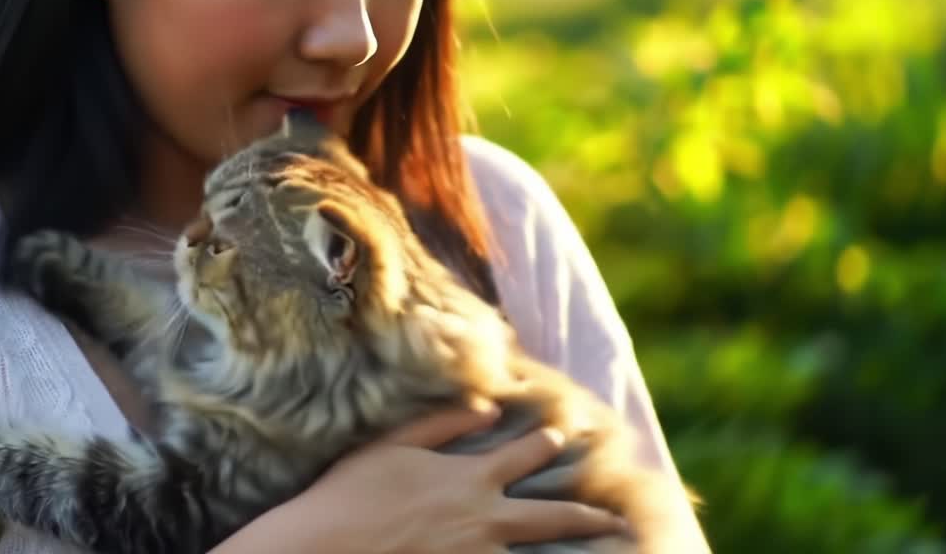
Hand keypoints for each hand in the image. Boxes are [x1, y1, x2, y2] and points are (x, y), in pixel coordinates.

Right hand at [219, 401, 628, 553]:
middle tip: (618, 520)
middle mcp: (484, 519)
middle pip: (552, 517)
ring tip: (601, 552)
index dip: (550, 442)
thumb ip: (445, 421)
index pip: (524, 455)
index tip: (569, 433)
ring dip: (568, 551)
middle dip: (588, 516)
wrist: (327, 545)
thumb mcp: (396, 444)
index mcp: (469, 479)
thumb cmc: (354, 492)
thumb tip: (488, 406)